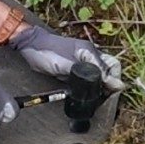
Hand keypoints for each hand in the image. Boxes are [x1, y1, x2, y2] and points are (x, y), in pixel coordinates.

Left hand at [8, 22, 123, 90]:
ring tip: (96, 97)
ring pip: (100, 73)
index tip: (111, 94)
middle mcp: (89, 54)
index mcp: (90, 51)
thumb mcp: (66, 65)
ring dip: (101, 84)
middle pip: (109, 68)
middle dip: (110, 82)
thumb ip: (87, 74)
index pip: (112, 67)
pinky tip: (85, 93)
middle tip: (104, 96)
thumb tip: (109, 82)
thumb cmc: (47, 53)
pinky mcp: (75, 67)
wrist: (30, 46)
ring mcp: (82, 60)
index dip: (113, 81)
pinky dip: (89, 85)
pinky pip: (88, 77)